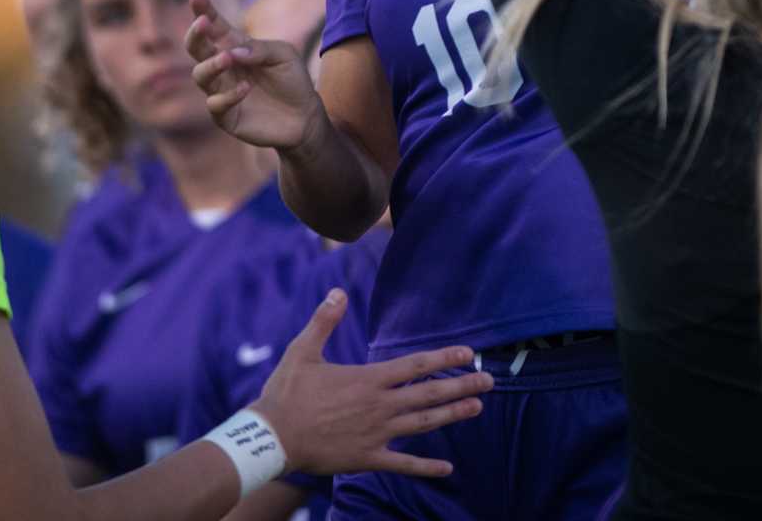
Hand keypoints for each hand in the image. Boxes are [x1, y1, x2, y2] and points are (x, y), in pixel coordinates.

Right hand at [187, 0, 325, 152]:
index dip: (204, 9)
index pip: (215, 26)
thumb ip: (259, 49)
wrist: (304, 117)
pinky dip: (227, 95)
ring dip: (212, 64)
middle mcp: (224, 67)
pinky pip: (214, 104)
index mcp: (236, 47)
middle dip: (195, 34)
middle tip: (203, 23)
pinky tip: (246, 88)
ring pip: (200, 75)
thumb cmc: (293, 80)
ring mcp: (222, 91)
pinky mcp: (226, 116)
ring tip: (228, 59)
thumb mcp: (283, 55)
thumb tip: (232, 52)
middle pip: (197, 48)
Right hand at [252, 289, 491, 477]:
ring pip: (423, 423)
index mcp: (368, 379)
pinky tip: (447, 469)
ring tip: (477, 407)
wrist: (272, 438)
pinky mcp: (368, 458)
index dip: (443, 358)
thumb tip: (338, 291)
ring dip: (452, 414)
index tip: (468, 353)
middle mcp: (380, 406)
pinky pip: (403, 464)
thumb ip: (324, 320)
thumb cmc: (287, 393)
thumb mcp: (303, 350)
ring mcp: (377, 434)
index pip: (415, 365)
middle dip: (461, 385)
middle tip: (489, 380)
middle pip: (429, 394)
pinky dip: (426, 467)